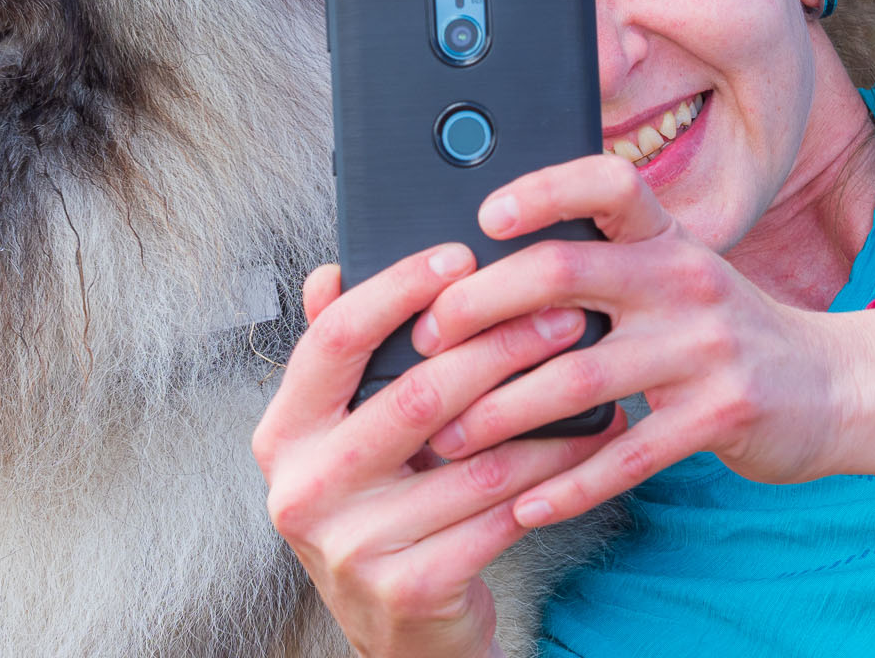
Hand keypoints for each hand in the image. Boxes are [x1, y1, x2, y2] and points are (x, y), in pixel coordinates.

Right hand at [253, 244, 624, 657]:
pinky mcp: (408, 588)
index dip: (398, 289)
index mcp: (282, 434)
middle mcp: (302, 488)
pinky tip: (587, 446)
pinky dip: (551, 475)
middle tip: (560, 315)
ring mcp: (351, 545)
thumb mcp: (347, 439)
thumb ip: (344, 361)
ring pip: (472, 458)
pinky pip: (498, 515)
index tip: (461, 255)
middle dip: (499, 346)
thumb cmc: (384, 511)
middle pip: (416, 393)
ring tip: (592, 376)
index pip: (334, 339)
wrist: (400, 637)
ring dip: (543, 413)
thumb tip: (332, 272)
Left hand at [409, 154, 874, 527]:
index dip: (544, 189)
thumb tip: (481, 264)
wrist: (831, 386)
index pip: (607, 182)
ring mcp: (705, 347)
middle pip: (564, 273)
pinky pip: (628, 453)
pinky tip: (524, 502)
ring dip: (502, 411)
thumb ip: (601, 264)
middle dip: (479, 307)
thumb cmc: (718, 329)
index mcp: (666, 236)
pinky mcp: (722, 414)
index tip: (482, 216)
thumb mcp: (672, 276)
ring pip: (579, 375)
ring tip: (448, 436)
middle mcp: (684, 278)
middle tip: (424, 343)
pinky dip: (570, 483)